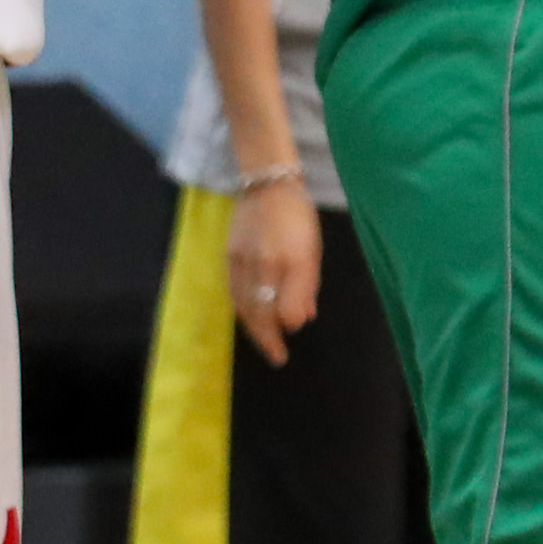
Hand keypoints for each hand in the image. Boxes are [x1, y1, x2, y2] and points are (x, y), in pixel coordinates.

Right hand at [225, 179, 321, 365]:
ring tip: (265, 343)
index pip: (286, 307)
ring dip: (254, 329)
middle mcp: (267, 263)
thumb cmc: (298, 217)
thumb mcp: (313, 249)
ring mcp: (244, 260)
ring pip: (245, 306)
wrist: (267, 185)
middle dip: (268, 339)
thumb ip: (308, 286)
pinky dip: (242, 311)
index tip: (291, 335)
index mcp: (293, 259)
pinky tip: (250, 320)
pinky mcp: (230, 257)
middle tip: (277, 357)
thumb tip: (303, 319)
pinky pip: (234, 293)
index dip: (288, 326)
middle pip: (262, 312)